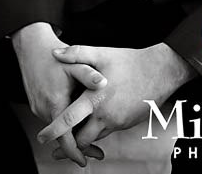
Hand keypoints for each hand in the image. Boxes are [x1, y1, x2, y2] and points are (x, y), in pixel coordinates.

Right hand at [11, 22, 107, 166]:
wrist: (32, 47)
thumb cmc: (54, 55)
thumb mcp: (74, 64)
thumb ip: (89, 75)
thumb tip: (104, 82)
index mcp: (54, 102)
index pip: (63, 137)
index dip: (75, 151)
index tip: (85, 160)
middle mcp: (44, 109)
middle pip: (61, 135)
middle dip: (78, 144)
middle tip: (96, 151)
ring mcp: (38, 107)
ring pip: (57, 127)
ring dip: (71, 131)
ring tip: (89, 134)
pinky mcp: (37, 104)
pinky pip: (52, 118)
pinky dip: (63, 122)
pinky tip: (76, 117)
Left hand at [37, 42, 195, 160]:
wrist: (160, 72)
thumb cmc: (130, 62)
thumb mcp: (102, 54)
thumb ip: (77, 53)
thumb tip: (55, 53)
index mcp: (96, 99)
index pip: (69, 121)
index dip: (53, 131)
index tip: (42, 137)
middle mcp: (105, 115)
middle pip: (81, 139)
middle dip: (67, 145)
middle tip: (53, 148)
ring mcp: (117, 122)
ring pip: (95, 138)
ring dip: (83, 139)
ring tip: (72, 136)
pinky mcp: (126, 124)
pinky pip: (107, 132)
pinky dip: (97, 131)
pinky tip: (93, 123)